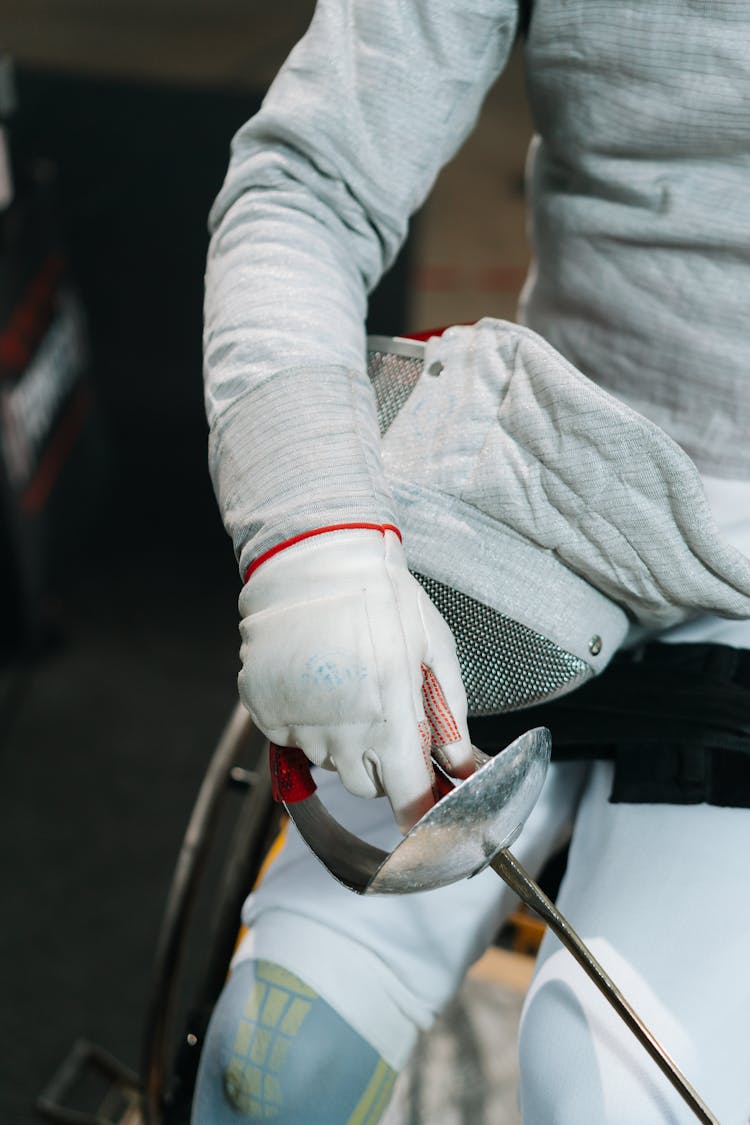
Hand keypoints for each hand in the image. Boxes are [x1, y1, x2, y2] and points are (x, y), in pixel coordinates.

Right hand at [238, 527, 474, 830]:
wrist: (315, 560)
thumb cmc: (382, 597)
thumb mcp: (436, 648)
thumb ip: (451, 714)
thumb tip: (463, 764)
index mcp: (390, 715)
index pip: (406, 798)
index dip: (417, 810)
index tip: (420, 807)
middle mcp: (342, 728)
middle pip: (365, 786)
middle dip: (380, 763)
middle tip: (382, 714)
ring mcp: (298, 720)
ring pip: (327, 760)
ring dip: (341, 739)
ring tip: (346, 684)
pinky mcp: (264, 709)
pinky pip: (290, 737)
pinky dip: (304, 721)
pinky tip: (315, 680)